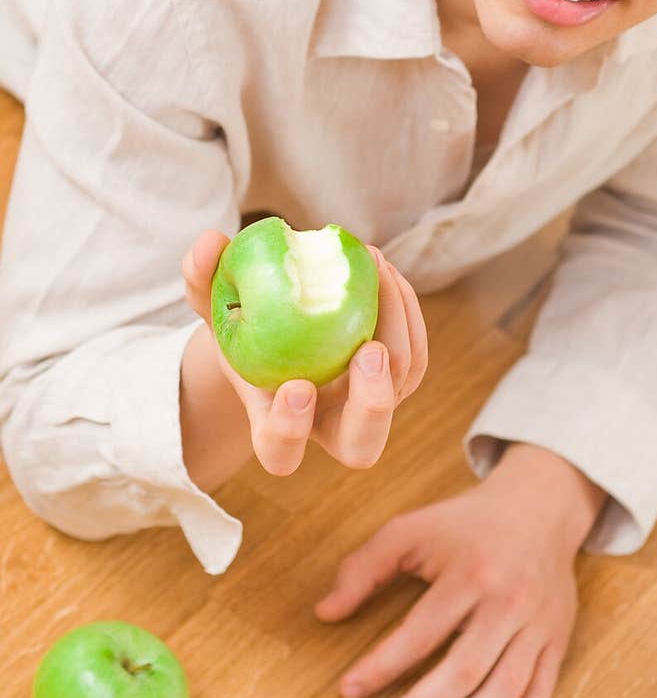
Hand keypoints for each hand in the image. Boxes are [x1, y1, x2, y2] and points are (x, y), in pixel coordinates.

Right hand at [181, 228, 427, 475]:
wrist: (280, 322)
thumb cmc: (241, 319)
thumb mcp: (214, 300)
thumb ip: (202, 278)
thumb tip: (206, 245)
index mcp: (275, 426)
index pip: (281, 452)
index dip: (290, 430)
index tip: (295, 385)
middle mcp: (328, 425)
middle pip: (362, 447)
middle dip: (372, 403)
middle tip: (368, 349)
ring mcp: (367, 406)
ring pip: (399, 387)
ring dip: (396, 329)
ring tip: (374, 270)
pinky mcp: (396, 377)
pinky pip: (414, 356)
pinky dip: (406, 313)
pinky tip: (386, 272)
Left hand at [315, 446, 605, 697]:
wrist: (539, 508)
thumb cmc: (465, 524)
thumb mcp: (410, 530)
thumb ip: (365, 568)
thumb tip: (325, 613)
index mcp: (469, 573)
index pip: (420, 632)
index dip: (382, 665)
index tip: (349, 689)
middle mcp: (507, 601)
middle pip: (464, 669)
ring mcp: (537, 623)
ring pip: (505, 687)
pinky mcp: (556, 638)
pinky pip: (541, 689)